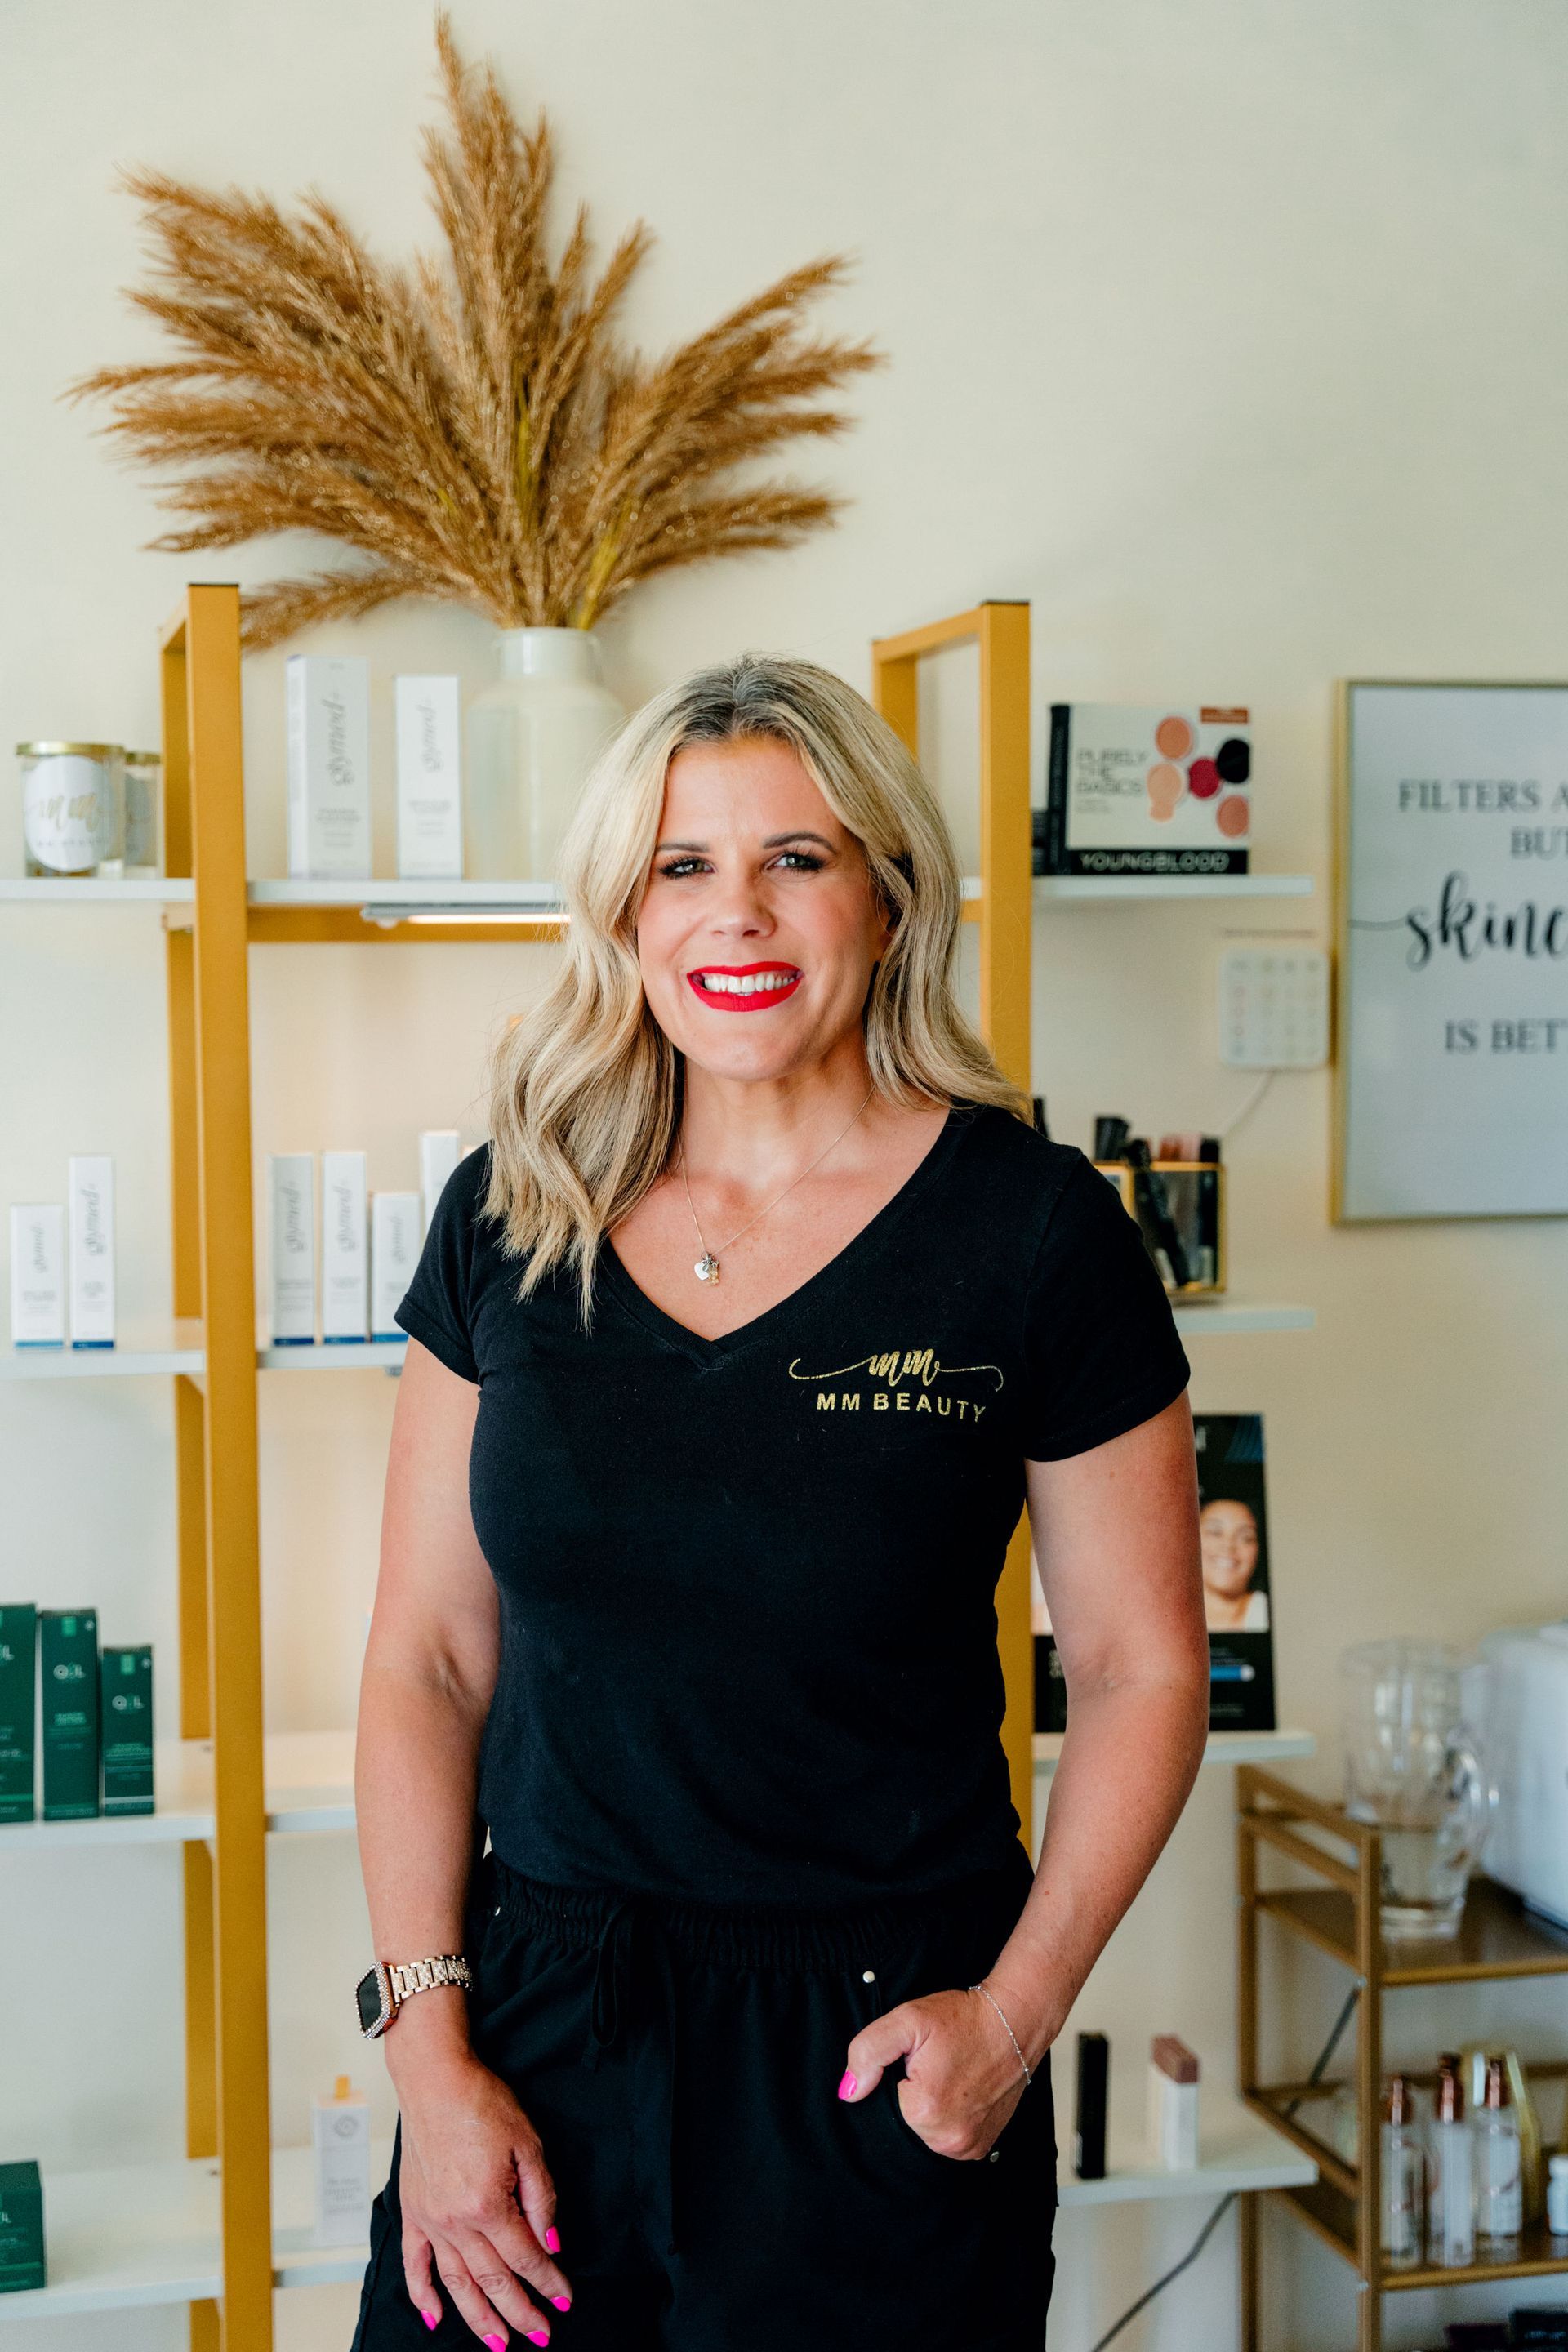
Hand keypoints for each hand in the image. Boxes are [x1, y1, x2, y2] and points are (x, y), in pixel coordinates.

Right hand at [394, 2049, 572, 2343]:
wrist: (435, 2079)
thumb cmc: (481, 2103)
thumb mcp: (527, 2144)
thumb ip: (540, 2198)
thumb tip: (550, 2243)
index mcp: (487, 2205)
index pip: (525, 2257)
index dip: (547, 2282)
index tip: (563, 2301)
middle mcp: (455, 2222)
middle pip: (493, 2280)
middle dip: (520, 2313)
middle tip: (540, 2335)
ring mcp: (430, 2221)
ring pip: (457, 2284)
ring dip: (478, 2318)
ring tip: (499, 2344)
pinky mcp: (412, 2212)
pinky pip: (414, 2265)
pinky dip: (423, 2295)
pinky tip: (436, 2317)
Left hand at [838, 1984, 1033, 2159]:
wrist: (1013, 2022)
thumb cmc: (963, 2019)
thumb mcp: (908, 2020)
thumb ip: (869, 2053)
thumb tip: (848, 2092)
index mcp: (924, 2111)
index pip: (884, 2105)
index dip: (896, 2079)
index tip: (916, 2062)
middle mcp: (947, 2139)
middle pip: (905, 2122)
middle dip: (912, 2094)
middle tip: (934, 2066)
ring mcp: (967, 2147)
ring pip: (925, 2133)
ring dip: (931, 2108)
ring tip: (949, 2076)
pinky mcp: (981, 2147)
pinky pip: (947, 2139)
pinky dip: (948, 2118)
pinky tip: (960, 2091)